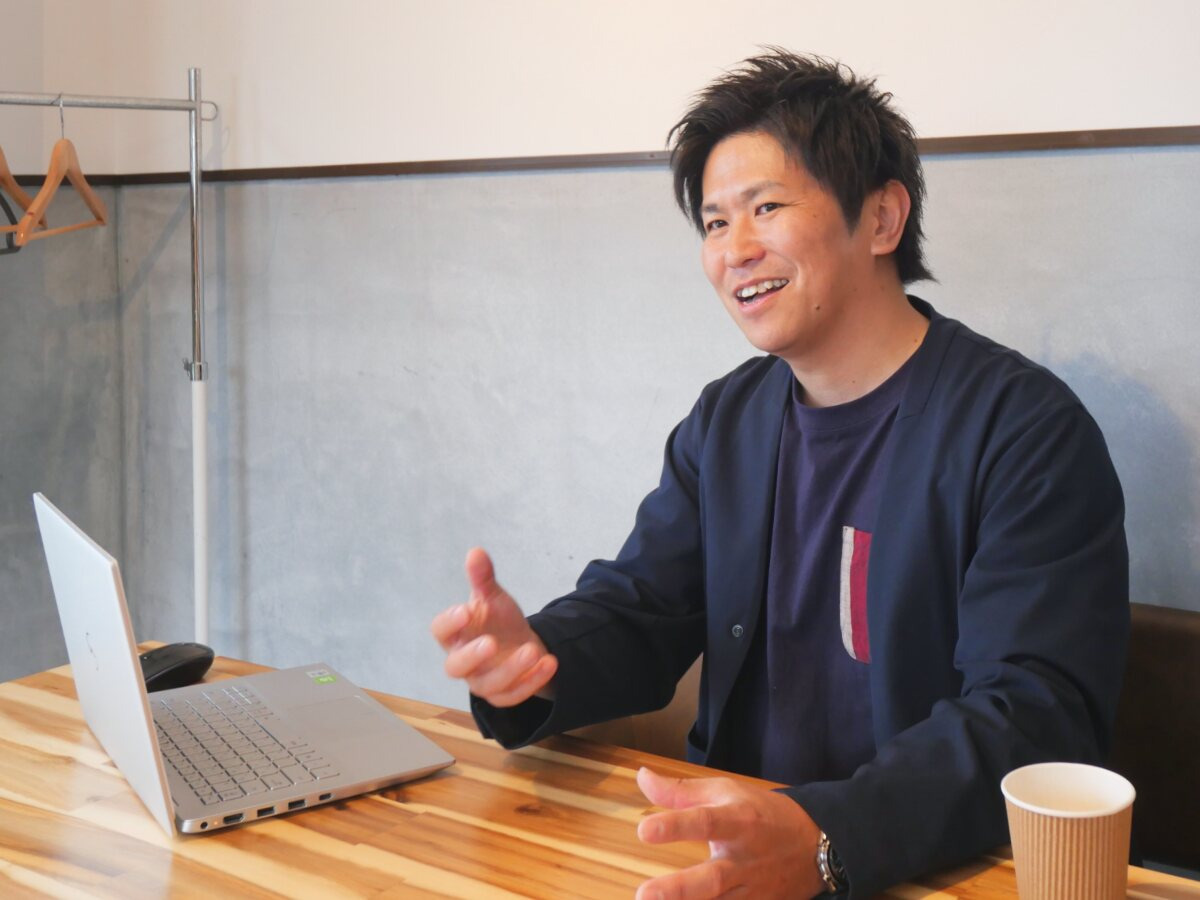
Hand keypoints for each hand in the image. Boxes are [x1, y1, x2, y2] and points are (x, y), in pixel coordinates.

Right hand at [430, 547, 557, 706]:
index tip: (466, 610)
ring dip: (512, 669)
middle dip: (473, 656)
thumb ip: (483, 578)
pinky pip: (514, 695)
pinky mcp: (503, 695)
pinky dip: (532, 680)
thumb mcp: (493, 598)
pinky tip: (549, 662)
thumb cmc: (498, 621)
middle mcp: (463, 661)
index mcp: (455, 635)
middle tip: (491, 642)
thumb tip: (476, 552)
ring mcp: (482, 681)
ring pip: (489, 684)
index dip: (449, 623)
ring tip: (532, 649)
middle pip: (455, 667)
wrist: (520, 643)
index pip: (440, 631)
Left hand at [634, 767, 824, 898]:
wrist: (815, 845)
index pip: (705, 822)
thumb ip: (681, 791)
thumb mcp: (726, 792)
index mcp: (738, 822)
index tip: (644, 830)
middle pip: (711, 879)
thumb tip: (643, 778)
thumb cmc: (762, 814)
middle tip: (644, 894)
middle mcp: (744, 860)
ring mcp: (751, 891)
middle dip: (678, 889)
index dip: (675, 826)